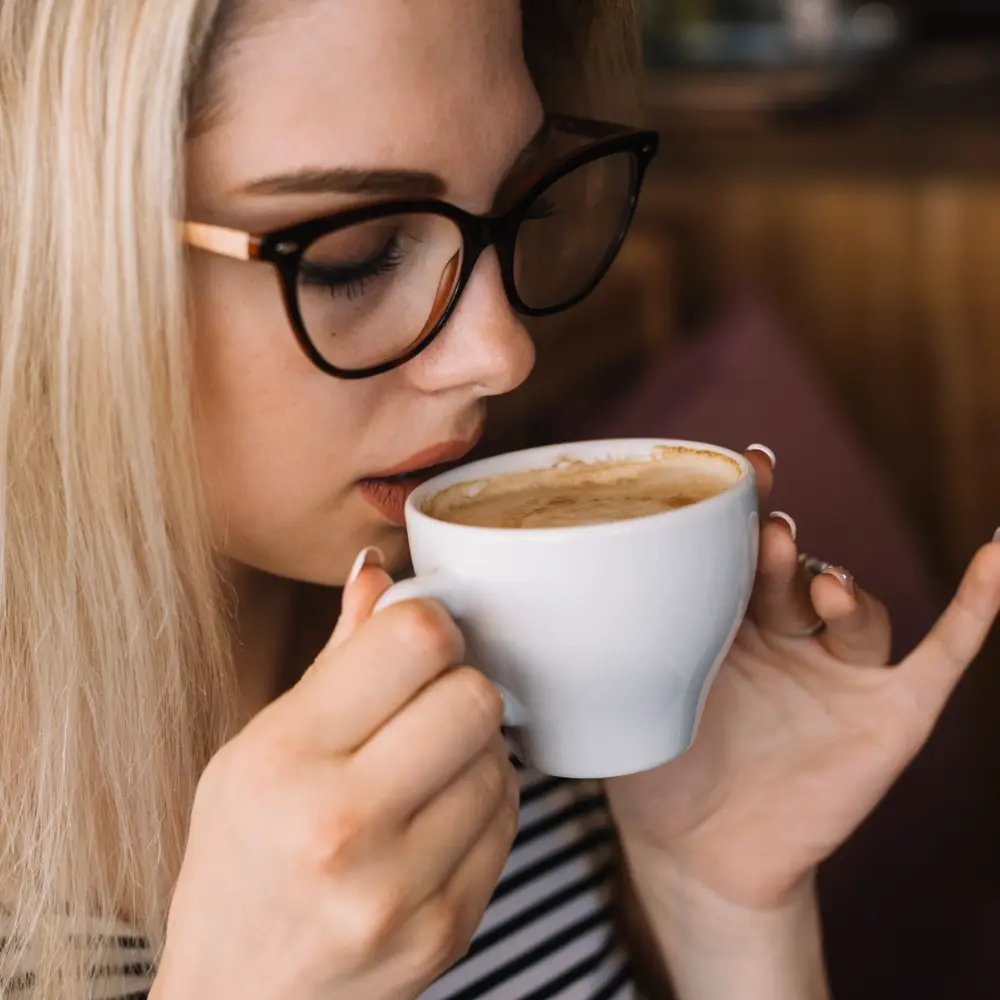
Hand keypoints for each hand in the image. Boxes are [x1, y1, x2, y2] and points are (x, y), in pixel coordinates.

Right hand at [152, 552, 517, 999]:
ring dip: (472, 749)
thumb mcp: (254, 752)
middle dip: (457, 684)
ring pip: (500, 757)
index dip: (429, 625)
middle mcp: (342, 825)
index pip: (414, 640)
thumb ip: (333, 660)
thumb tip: (380, 569)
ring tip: (425, 768)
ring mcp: (402, 887)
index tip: (418, 641)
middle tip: (426, 703)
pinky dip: (483, 803)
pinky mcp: (448, 928)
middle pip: (473, 695)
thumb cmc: (239, 862)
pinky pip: (508, 821)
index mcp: (283, 761)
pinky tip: (437, 816)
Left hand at [606, 451, 999, 915]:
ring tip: (817, 587)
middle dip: (784, 547)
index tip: (743, 462)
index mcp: (721, 615)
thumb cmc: (655, 768)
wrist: (698, 855)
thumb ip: (605, 638)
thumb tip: (519, 582)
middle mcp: (784, 631)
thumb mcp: (625, 695)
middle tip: (768, 532)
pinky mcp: (890, 710)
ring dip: (841, 586)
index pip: (739, 545)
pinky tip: (998, 554)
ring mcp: (839, 668)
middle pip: (795, 568)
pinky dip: (978, 604)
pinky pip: (942, 651)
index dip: (745, 504)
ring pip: (855, 603)